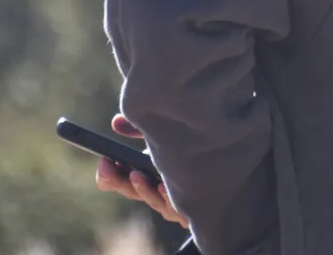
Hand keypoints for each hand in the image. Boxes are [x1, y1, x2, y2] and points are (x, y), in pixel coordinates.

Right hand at [94, 114, 188, 228]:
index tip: (103, 161)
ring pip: (155, 202)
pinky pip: (180, 210)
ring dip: (143, 189)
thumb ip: (142, 127)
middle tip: (109, 166)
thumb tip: (116, 122)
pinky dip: (170, 199)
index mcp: (149, 173)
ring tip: (137, 175)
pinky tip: (165, 187)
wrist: (230, 156)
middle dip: (117, 179)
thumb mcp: (166, 132)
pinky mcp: (196, 207)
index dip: (108, 175)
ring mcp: (176, 202)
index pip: (121, 179)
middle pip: (132, 191)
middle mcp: (160, 190)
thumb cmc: (195, 143)